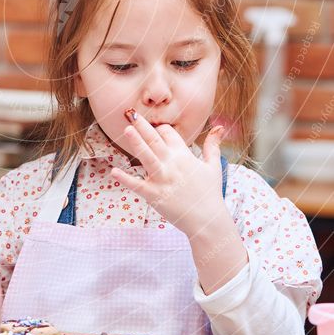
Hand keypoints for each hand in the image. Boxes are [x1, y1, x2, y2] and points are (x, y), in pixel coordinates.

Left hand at [110, 113, 226, 238]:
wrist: (207, 220)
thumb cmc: (210, 193)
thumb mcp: (213, 166)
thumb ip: (213, 145)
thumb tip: (220, 127)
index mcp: (184, 155)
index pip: (168, 134)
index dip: (159, 128)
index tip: (152, 127)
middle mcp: (172, 164)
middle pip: (155, 140)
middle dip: (142, 126)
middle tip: (129, 113)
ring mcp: (162, 179)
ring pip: (147, 157)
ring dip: (136, 143)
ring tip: (127, 129)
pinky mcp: (154, 195)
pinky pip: (137, 185)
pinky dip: (125, 179)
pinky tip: (114, 171)